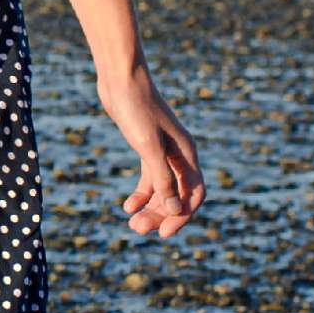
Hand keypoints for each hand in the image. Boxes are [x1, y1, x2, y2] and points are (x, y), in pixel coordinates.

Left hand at [97, 69, 204, 236]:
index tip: (164, 233)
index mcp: (187, 154)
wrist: (120, 79)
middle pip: (177, 194)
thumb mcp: (148, 147)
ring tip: (132, 224)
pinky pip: (149, 177)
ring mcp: (163, 150)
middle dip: (161, 214)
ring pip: (162, 188)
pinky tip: (127, 206)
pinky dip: (140, 193)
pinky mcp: (146, 146)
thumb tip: (175, 211)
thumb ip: (162, 179)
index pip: (194, 194)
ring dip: (149, 207)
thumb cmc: (136, 108)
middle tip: (138, 230)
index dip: (182, 215)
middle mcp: (180, 154)